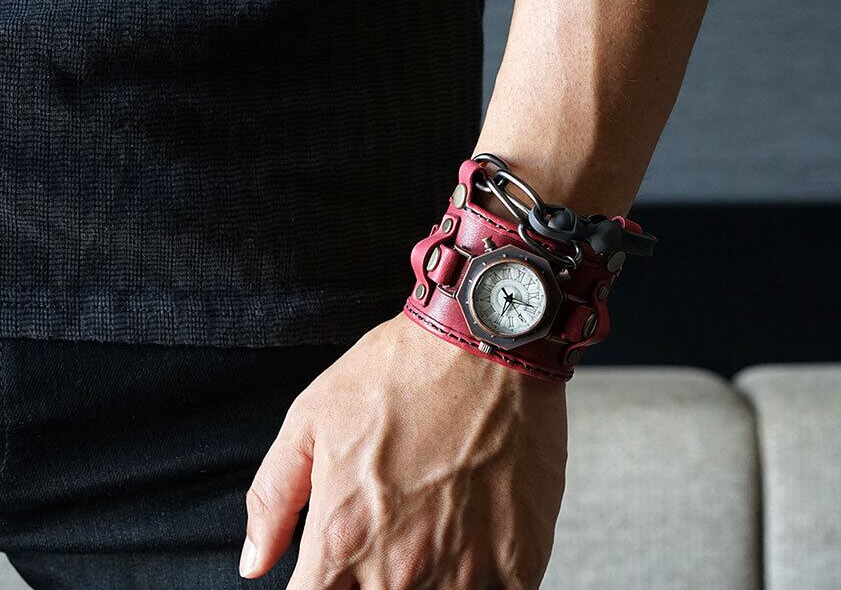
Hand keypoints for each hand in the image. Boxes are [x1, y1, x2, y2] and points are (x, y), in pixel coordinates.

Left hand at [241, 313, 567, 588]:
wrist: (488, 343)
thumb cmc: (399, 373)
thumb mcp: (311, 419)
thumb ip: (273, 499)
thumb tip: (254, 564)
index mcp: (341, 540)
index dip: (315, 588)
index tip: (329, 571)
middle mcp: (398, 569)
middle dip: (367, 585)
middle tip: (383, 543)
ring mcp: (464, 570)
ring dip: (425, 586)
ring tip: (428, 541)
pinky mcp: (519, 562)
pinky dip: (477, 584)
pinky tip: (472, 554)